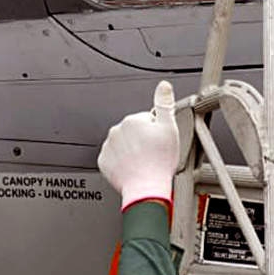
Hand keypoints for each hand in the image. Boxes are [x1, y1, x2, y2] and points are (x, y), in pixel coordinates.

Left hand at [97, 80, 179, 210]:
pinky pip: (113, 158)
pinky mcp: (104, 161)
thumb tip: (163, 85)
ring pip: (123, 144)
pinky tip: (132, 168)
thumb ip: (164, 104)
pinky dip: (121, 162)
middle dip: (142, 140)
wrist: (146, 189)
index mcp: (133, 120)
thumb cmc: (159, 163)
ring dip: (131, 150)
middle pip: (133, 132)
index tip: (159, 143)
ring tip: (143, 162)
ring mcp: (108, 146)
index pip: (146, 120)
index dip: (155, 131)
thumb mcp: (169, 129)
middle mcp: (117, 130)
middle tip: (153, 154)